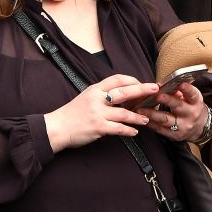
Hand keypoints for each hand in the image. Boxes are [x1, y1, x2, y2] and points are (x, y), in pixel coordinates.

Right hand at [43, 73, 157, 152]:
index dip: (132, 80)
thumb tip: (122, 94)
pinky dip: (128, 130)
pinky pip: (118, 128)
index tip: (142, 83)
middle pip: (125, 91)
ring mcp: (98, 113)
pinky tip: (134, 132)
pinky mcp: (98, 127)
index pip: (117, 79)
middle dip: (142, 90)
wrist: (56, 128)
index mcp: (95, 89)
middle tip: (155, 90)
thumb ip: (102, 95)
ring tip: (145, 119)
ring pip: (124, 113)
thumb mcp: (86, 97)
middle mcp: (97, 99)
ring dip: (137, 116)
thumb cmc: (72, 114)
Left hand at [137, 82, 208, 142]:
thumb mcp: (191, 98)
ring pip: (166, 119)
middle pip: (178, 106)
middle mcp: (191, 114)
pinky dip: (151, 123)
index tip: (181, 84)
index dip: (187, 89)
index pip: (193, 94)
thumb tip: (169, 86)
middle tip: (157, 96)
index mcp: (196, 103)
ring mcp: (183, 126)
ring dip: (152, 114)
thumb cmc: (192, 108)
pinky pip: (160, 129)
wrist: (199, 127)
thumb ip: (181, 92)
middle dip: (167, 100)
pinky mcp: (175, 135)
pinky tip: (143, 118)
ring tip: (140, 109)